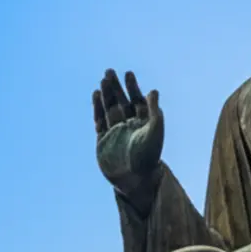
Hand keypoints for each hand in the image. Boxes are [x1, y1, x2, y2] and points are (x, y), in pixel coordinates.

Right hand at [92, 70, 164, 197]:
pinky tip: (95, 96)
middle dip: (116, 87)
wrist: (134, 180)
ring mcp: (115, 133)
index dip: (132, 87)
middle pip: (121, 102)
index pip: (137, 100)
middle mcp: (129, 126)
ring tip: (102, 80)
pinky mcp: (103, 141)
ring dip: (106, 95)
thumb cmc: (148, 156)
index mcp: (144, 124)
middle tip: (109, 71)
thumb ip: (154, 111)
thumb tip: (154, 91)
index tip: (128, 73)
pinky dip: (97, 109)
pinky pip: (99, 121)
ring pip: (109, 109)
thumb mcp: (154, 131)